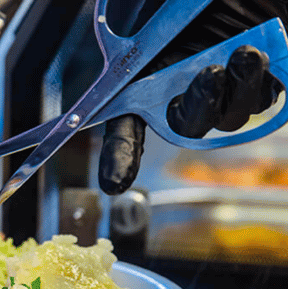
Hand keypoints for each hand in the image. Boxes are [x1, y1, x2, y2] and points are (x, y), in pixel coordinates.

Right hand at [98, 0, 287, 194]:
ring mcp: (226, 92)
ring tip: (244, 55)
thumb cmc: (195, 5)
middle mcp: (185, 92)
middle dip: (197, 106)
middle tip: (209, 74)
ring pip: (228, 117)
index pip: (126, 128)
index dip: (118, 156)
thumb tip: (116, 52)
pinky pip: (264, 101)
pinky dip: (262, 85)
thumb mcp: (159, 18)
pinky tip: (259, 59)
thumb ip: (138, 44)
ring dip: (237, 92)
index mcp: (149, 80)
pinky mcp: (264, 86)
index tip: (114, 182)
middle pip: (185, 124)